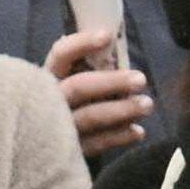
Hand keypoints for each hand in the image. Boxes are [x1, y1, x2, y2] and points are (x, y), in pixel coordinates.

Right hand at [45, 30, 152, 159]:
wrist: (42, 148)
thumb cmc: (65, 106)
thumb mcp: (68, 83)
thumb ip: (87, 70)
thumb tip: (119, 55)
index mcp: (48, 78)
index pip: (61, 54)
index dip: (82, 43)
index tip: (107, 36)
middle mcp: (48, 101)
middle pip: (79, 87)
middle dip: (112, 82)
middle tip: (141, 79)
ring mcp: (56, 128)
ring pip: (90, 117)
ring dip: (121, 110)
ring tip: (147, 104)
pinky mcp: (68, 151)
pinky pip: (96, 143)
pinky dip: (118, 137)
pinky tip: (138, 131)